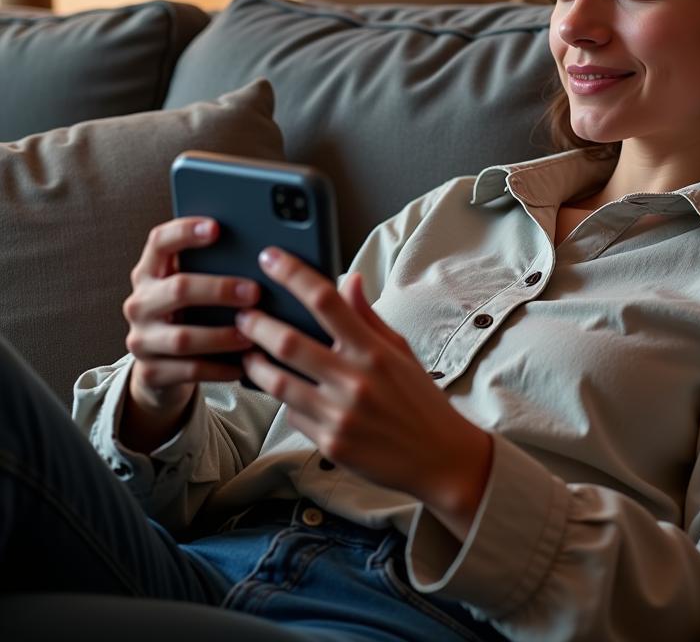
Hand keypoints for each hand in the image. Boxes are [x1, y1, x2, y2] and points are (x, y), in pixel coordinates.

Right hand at [122, 217, 259, 430]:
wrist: (162, 368)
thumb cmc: (192, 316)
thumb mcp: (195, 290)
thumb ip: (214, 269)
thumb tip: (268, 254)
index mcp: (150, 273)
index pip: (159, 242)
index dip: (185, 231)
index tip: (217, 227)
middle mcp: (140, 303)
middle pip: (178, 289)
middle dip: (220, 289)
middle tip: (255, 292)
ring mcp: (141, 339)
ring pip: (183, 337)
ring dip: (223, 335)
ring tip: (253, 334)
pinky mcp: (150, 373)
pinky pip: (189, 370)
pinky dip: (220, 367)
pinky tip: (244, 365)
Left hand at [236, 248, 493, 539]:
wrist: (439, 458)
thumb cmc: (420, 399)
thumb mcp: (401, 350)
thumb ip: (368, 316)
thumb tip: (348, 278)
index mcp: (374, 351)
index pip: (326, 301)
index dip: (293, 274)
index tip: (270, 257)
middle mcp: (355, 380)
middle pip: (289, 342)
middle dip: (257, 324)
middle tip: (243, 314)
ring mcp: (339, 414)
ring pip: (277, 382)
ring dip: (255, 364)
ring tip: (249, 353)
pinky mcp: (329, 443)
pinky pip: (291, 415)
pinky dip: (285, 401)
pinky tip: (287, 393)